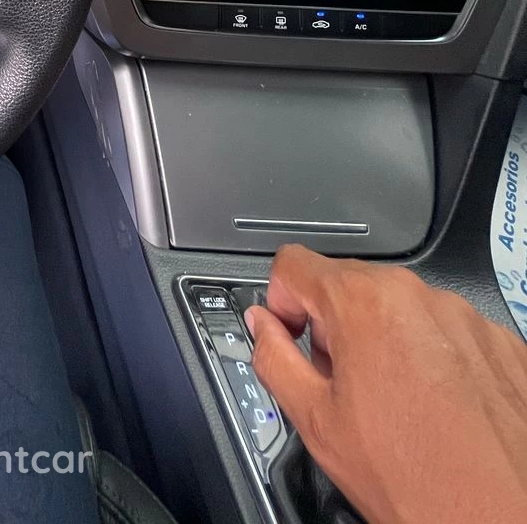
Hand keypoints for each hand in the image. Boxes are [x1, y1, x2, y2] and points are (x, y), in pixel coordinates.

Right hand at [247, 245, 526, 523]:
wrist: (500, 519)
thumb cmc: (418, 481)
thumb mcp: (317, 424)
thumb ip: (275, 359)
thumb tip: (262, 328)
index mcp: (363, 304)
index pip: (293, 264)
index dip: (282, 304)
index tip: (293, 338)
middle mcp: (418, 296)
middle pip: (350, 285)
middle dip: (336, 327)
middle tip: (345, 387)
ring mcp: (466, 318)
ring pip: (402, 310)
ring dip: (388, 343)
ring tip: (398, 405)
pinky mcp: (501, 343)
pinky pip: (450, 333)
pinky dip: (436, 360)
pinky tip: (438, 408)